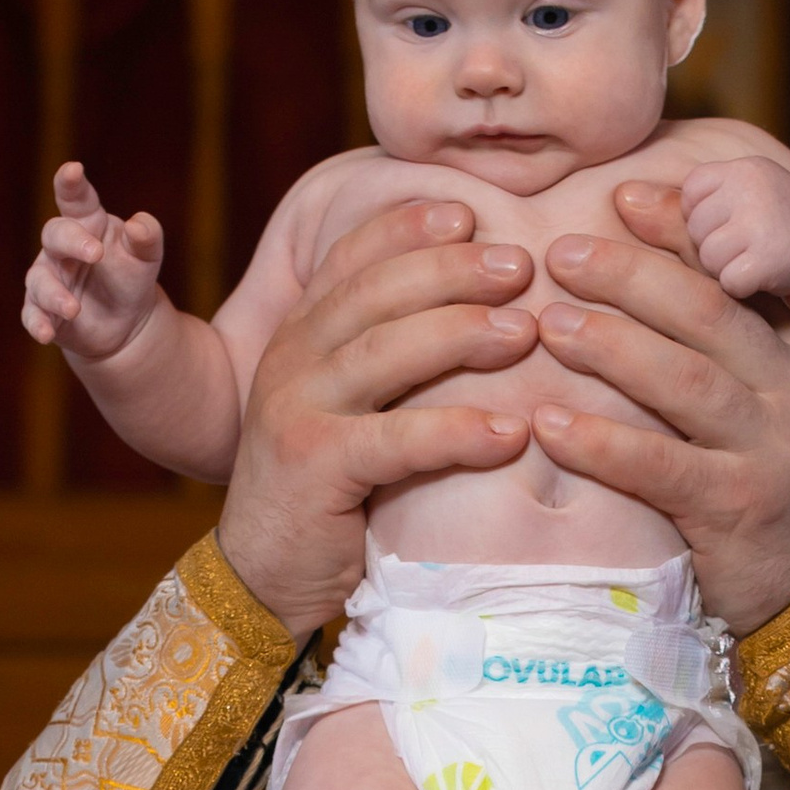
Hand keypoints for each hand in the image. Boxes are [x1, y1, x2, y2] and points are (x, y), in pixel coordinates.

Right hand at [23, 161, 166, 362]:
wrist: (124, 324)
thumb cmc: (130, 277)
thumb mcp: (145, 257)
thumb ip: (146, 238)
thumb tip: (139, 225)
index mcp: (86, 223)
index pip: (75, 198)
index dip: (70, 183)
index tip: (73, 169)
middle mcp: (60, 247)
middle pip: (55, 234)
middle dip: (72, 241)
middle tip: (96, 253)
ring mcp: (48, 277)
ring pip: (40, 279)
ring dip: (54, 293)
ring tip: (74, 308)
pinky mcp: (43, 310)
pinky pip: (32, 314)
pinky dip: (37, 323)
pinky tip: (45, 335)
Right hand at [219, 200, 538, 636]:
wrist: (261, 578)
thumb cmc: (326, 494)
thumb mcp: (348, 411)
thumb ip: (386, 363)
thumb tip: (475, 311)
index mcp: (300, 336)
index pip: (351, 261)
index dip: (407, 229)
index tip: (468, 211)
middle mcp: (291, 361)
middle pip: (375, 293)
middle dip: (451, 270)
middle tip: (521, 264)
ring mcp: (296, 411)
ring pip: (385, 352)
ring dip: (461, 334)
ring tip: (527, 331)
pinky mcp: (314, 467)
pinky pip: (397, 439)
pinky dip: (458, 431)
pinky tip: (512, 432)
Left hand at [525, 181, 789, 628]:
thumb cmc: (787, 493)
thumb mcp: (786, 407)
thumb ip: (741, 348)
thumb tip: (659, 275)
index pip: (746, 273)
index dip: (683, 230)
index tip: (623, 197)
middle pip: (708, 311)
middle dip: (630, 274)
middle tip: (561, 253)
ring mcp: (773, 451)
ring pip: (683, 378)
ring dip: (608, 345)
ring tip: (547, 323)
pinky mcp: (738, 510)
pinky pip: (658, 465)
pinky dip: (600, 442)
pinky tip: (549, 425)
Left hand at [682, 153, 789, 303]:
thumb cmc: (773, 226)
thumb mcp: (735, 199)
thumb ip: (680, 202)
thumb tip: (621, 198)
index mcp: (741, 168)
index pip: (690, 194)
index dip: (704, 218)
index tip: (732, 223)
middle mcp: (751, 186)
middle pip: (694, 229)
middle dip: (712, 245)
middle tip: (746, 245)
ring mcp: (761, 220)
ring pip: (707, 257)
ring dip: (725, 269)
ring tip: (754, 259)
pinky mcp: (768, 257)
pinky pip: (727, 282)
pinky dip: (741, 288)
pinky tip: (762, 277)